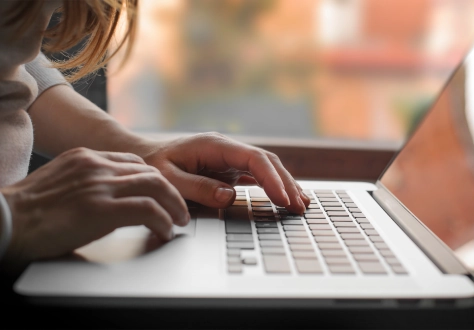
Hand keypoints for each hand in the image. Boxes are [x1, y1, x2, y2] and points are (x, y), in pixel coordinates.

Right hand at [0, 148, 187, 271]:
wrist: (5, 220)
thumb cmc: (27, 209)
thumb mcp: (60, 182)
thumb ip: (86, 181)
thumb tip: (108, 196)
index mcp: (86, 157)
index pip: (134, 162)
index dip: (155, 179)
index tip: (163, 192)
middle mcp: (97, 166)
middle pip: (151, 172)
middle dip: (171, 192)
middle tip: (180, 210)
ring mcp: (100, 185)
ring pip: (156, 187)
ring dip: (174, 206)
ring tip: (178, 221)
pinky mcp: (101, 209)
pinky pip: (147, 210)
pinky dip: (163, 221)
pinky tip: (164, 231)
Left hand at [137, 133, 309, 212]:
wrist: (145, 157)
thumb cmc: (153, 166)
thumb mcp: (167, 179)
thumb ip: (197, 188)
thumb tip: (229, 196)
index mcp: (214, 145)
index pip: (253, 159)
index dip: (271, 178)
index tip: (283, 198)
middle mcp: (227, 149)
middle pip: (266, 162)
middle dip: (285, 183)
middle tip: (299, 207)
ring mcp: (230, 158)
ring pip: (266, 167)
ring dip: (284, 184)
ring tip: (301, 204)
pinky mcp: (229, 169)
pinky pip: (258, 175)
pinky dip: (273, 186)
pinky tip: (286, 197)